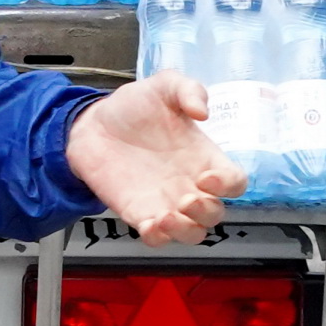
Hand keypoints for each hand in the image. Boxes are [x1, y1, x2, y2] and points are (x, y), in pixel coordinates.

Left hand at [69, 75, 245, 244]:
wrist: (91, 123)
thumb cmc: (133, 106)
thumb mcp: (164, 86)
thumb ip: (188, 89)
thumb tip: (202, 112)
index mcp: (203, 157)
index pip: (234, 182)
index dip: (229, 185)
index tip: (209, 177)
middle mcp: (189, 183)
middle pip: (216, 214)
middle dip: (206, 212)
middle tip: (186, 198)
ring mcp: (165, 202)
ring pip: (192, 234)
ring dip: (185, 231)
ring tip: (166, 217)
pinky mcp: (139, 213)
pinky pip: (157, 239)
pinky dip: (157, 238)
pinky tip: (148, 224)